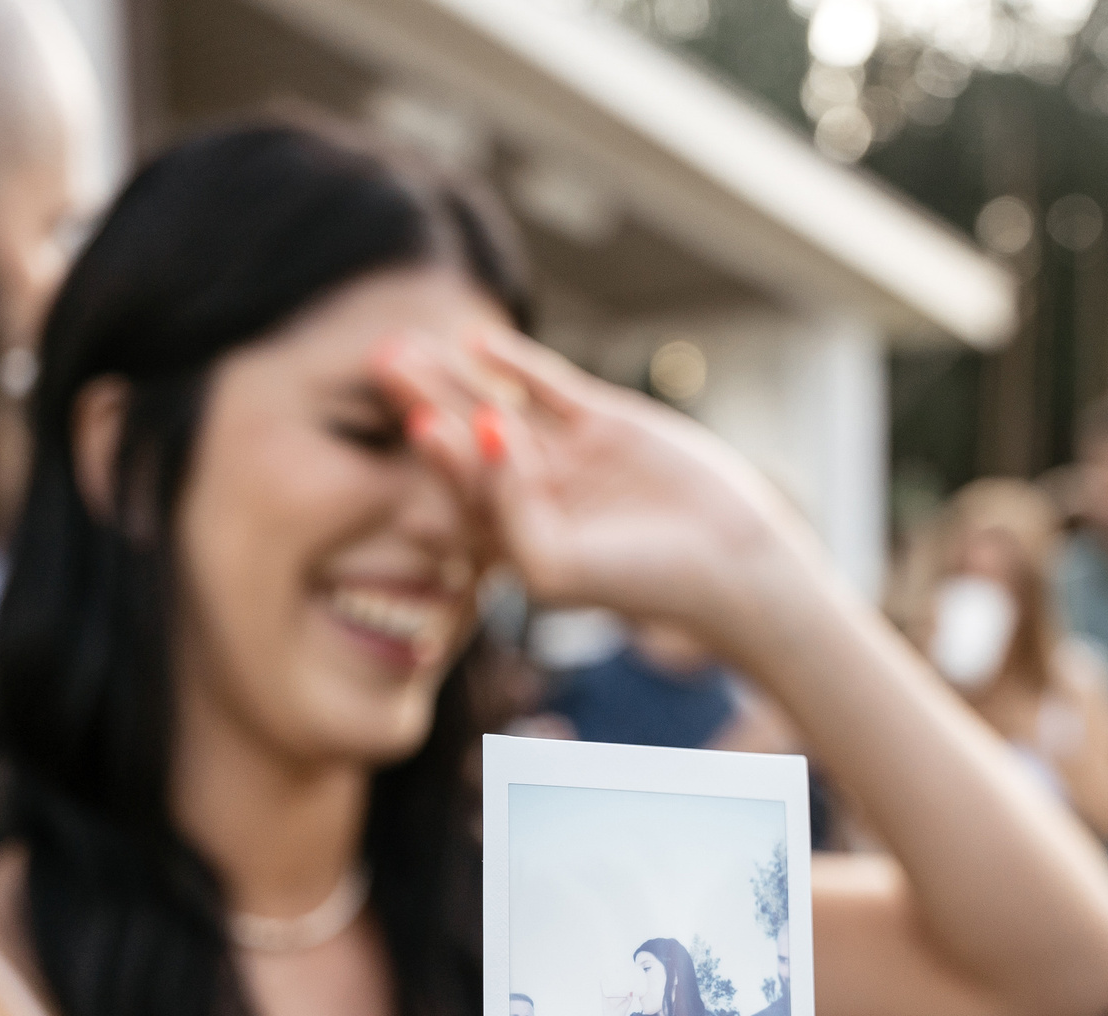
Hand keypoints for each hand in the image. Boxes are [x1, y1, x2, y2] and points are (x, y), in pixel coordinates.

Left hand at [376, 329, 830, 653]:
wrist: (724, 562)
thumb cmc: (638, 582)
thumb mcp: (552, 564)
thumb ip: (505, 507)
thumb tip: (484, 424)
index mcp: (512, 539)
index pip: (457, 492)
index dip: (436, 457)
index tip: (416, 424)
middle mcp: (532, 494)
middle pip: (464, 439)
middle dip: (424, 400)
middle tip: (383, 362)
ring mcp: (566, 455)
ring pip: (498, 404)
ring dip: (455, 375)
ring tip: (412, 343)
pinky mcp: (603, 423)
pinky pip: (548, 385)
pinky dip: (516, 362)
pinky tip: (480, 340)